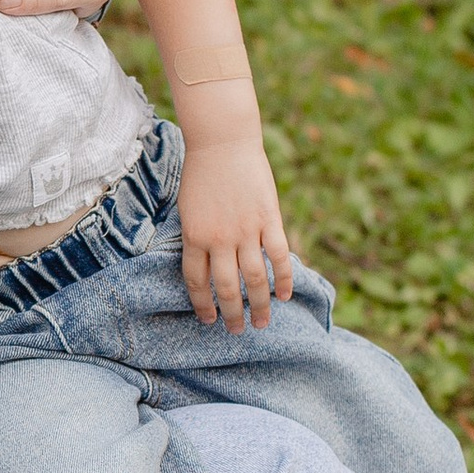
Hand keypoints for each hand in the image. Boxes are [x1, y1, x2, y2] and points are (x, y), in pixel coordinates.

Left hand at [179, 140, 295, 331]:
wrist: (223, 141)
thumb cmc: (202, 172)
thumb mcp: (188, 208)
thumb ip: (198, 237)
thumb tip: (207, 267)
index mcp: (194, 236)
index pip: (196, 282)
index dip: (202, 305)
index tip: (208, 320)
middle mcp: (219, 238)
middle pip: (226, 288)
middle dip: (232, 314)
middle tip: (237, 331)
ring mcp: (246, 230)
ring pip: (255, 279)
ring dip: (260, 305)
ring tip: (263, 323)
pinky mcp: (269, 219)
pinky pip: (279, 256)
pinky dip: (283, 278)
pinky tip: (285, 295)